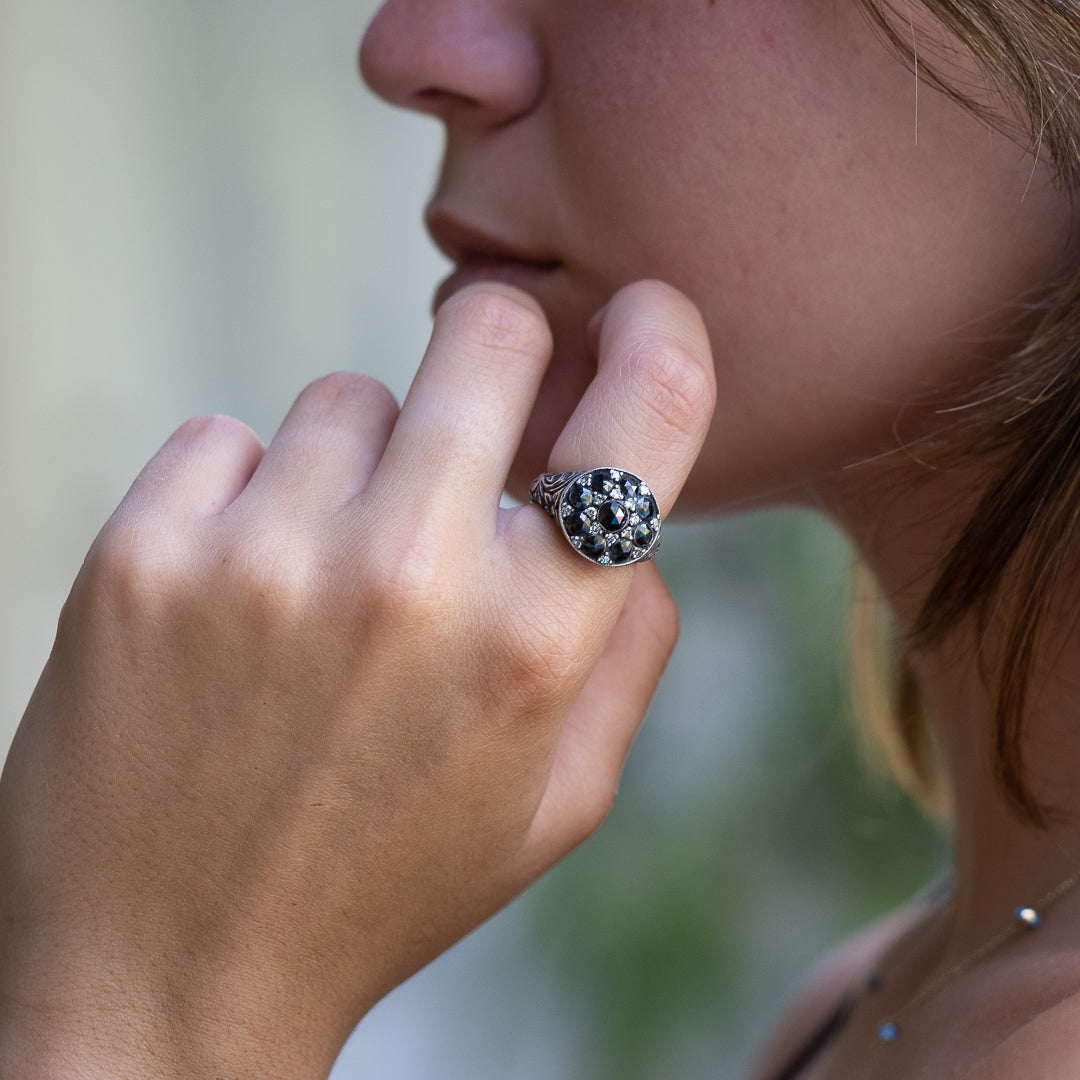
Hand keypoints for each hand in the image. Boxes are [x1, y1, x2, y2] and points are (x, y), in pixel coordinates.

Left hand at [0, 281, 714, 1078]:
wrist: (165, 976)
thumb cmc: (380, 885)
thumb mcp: (554, 802)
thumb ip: (625, 651)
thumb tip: (636, 532)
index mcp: (533, 644)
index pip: (643, 413)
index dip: (658, 331)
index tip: (638, 313)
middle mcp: (411, 580)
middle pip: (487, 333)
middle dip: (500, 352)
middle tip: (473, 414)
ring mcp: (269, 558)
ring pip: (349, 397)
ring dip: (358, 466)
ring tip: (327, 577)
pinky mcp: (142, 554)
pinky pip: (226, 440)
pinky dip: (243, 496)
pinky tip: (235, 595)